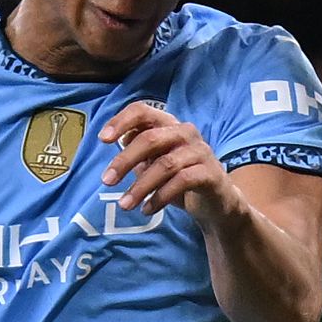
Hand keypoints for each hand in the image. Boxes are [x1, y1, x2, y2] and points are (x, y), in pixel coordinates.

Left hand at [100, 100, 230, 219]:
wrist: (218, 204)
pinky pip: (181, 182)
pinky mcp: (210, 173)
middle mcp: (186, 132)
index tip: (103, 140)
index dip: (121, 121)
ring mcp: (200, 151)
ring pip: (165, 164)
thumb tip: (117, 140)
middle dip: (124, 160)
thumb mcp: (155, 163)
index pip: (142, 111)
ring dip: (141, 186)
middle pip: (150, 138)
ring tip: (125, 205)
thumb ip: (139, 151)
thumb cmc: (182, 179)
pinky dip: (160, 197)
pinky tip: (147, 210)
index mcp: (169, 125)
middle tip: (107, 181)